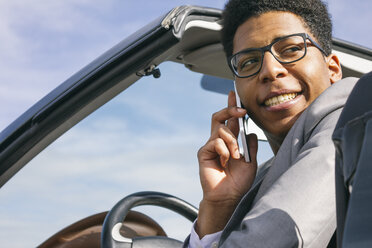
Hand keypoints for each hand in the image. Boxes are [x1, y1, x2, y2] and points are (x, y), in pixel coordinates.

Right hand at [196, 91, 257, 236]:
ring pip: (221, 129)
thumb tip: (251, 131)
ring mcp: (211, 146)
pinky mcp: (204, 152)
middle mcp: (219, 140)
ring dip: (232, 141)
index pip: (230, 119)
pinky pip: (215, 142)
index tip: (233, 93)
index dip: (231, 106)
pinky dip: (225, 151)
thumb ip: (250, 145)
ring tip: (236, 156)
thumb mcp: (251, 160)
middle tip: (241, 111)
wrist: (228, 196)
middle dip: (230, 109)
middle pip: (219, 116)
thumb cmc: (239, 181)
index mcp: (230, 141)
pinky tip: (226, 162)